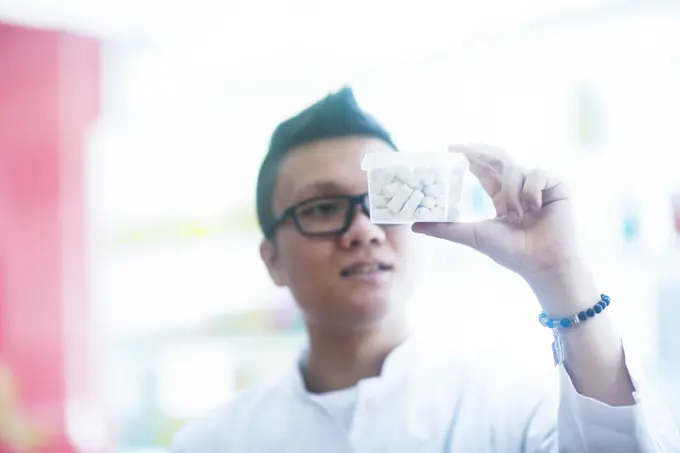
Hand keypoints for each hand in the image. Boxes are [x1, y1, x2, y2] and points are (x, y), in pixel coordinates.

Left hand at [412, 143, 579, 280]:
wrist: (543, 263)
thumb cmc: (511, 253)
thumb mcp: (473, 236)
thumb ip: (445, 229)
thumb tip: (414, 225)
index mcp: (502, 197)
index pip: (484, 170)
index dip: (470, 157)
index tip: (451, 147)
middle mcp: (520, 188)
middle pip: (498, 158)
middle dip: (480, 151)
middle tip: (462, 148)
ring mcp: (539, 186)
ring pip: (515, 169)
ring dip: (511, 192)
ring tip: (517, 215)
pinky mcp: (557, 186)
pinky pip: (536, 173)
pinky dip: (530, 191)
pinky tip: (535, 209)